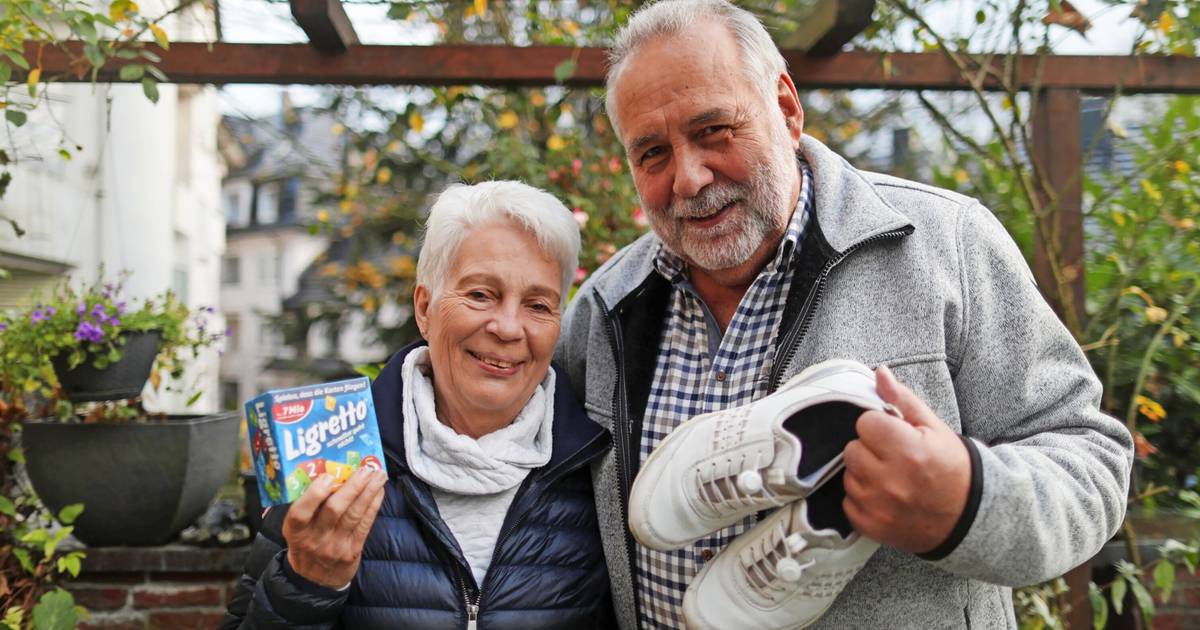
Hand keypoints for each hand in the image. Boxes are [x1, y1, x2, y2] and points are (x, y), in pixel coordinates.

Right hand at [283, 467, 387, 587]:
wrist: (315, 580)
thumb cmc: (306, 544)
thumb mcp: (297, 530)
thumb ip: (306, 507)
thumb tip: (326, 472)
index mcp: (294, 531)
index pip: (300, 513)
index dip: (314, 494)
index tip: (327, 476)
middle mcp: (313, 540)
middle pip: (333, 510)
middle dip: (352, 487)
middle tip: (365, 469)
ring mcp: (334, 547)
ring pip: (353, 515)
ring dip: (368, 492)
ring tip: (378, 475)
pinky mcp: (352, 551)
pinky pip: (364, 524)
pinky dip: (373, 505)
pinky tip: (379, 491)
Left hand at [842, 365, 970, 553]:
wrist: (969, 518)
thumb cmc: (951, 467)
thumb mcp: (933, 428)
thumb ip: (902, 399)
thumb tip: (879, 373)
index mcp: (908, 450)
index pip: (865, 423)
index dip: (879, 427)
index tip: (894, 436)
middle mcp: (891, 480)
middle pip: (852, 449)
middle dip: (870, 450)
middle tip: (893, 458)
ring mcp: (879, 506)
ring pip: (848, 476)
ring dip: (864, 474)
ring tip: (891, 478)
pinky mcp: (872, 527)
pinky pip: (848, 503)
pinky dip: (862, 500)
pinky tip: (885, 498)